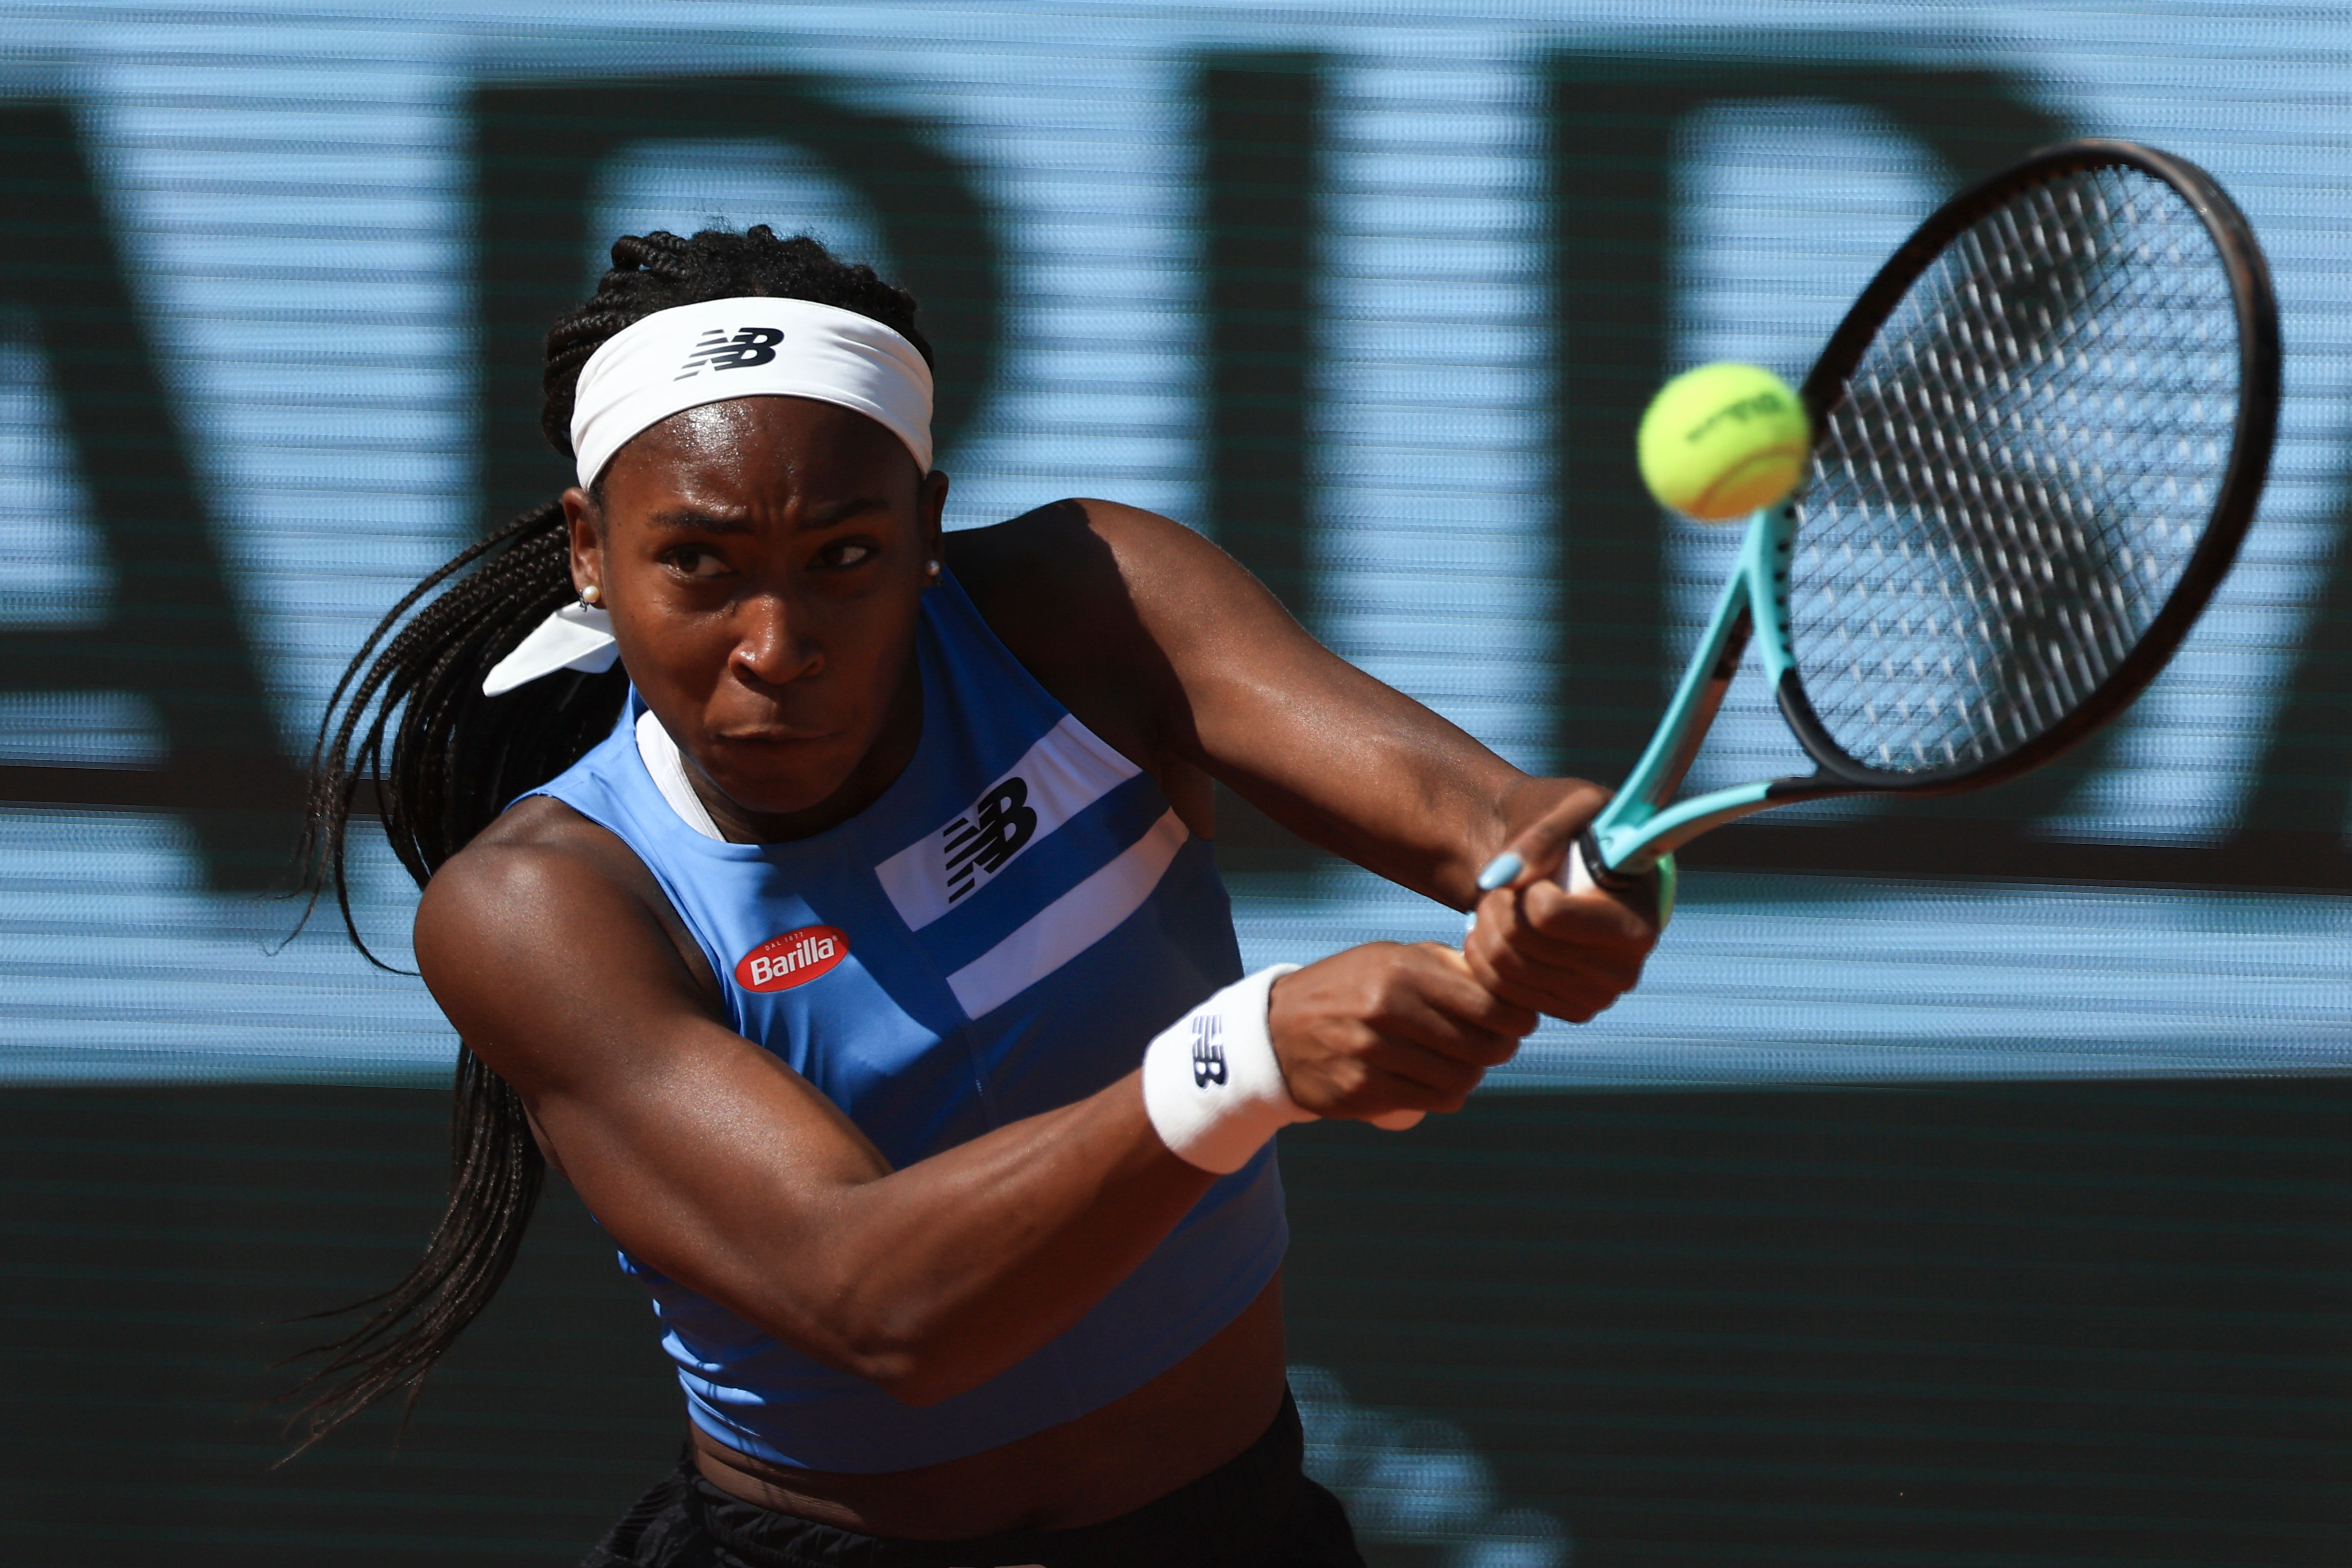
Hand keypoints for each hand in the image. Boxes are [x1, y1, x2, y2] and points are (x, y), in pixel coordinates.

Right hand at [1267, 942, 1537, 1122]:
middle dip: (1498, 1049)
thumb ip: (1445, 965)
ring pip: (1460, 1078)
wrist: (1276, 1030)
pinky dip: (1446, 1095)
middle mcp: (1385, 1010)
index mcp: (1399, 970)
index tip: (1518, 1021)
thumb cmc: (1348, 988)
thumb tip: (1505, 976)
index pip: (1488, 1003)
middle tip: (1495, 1046)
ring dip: (1471, 1074)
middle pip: (1481, 1045)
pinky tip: (1438, 1083)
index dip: (1516, 1017)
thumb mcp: (1389, 958)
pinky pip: (1433, 1101)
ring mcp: (1371, 1054)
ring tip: (1462, 1063)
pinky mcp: (1362, 1091)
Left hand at [1464, 782, 1658, 1022]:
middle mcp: (1624, 970)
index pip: (1550, 916)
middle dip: (1498, 903)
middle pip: (1520, 942)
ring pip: (1503, 966)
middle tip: (1504, 882)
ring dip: (1485, 924)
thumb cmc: (1574, 829)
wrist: (1560, 868)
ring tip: (1499, 901)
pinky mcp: (1566, 1010)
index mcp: (1638, 921)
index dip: (1529, 888)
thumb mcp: (1569, 805)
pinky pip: (1497, 990)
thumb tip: (1504, 877)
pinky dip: (1482, 954)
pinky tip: (1494, 929)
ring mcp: (1595, 996)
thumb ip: (1541, 833)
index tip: (1537, 871)